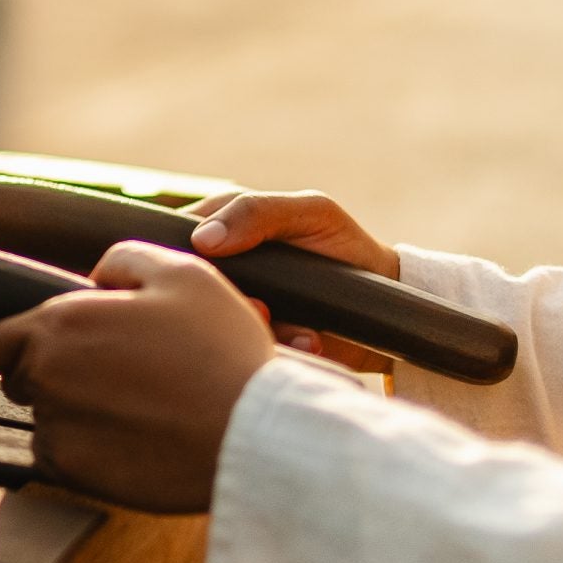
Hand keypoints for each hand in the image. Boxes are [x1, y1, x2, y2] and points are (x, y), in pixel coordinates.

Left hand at [0, 241, 274, 513]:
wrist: (255, 435)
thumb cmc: (222, 351)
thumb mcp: (181, 272)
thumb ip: (120, 260)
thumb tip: (92, 276)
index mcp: (58, 324)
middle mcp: (45, 379)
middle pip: (21, 377)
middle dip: (50, 373)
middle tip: (115, 373)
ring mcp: (58, 430)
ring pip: (48, 419)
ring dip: (74, 413)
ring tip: (140, 406)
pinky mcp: (79, 474)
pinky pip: (67, 458)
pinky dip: (89, 450)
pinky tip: (137, 438)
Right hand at [187, 190, 397, 372]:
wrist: (386, 301)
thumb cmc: (343, 244)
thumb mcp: (310, 212)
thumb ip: (256, 211)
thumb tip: (202, 239)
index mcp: (223, 231)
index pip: (175, 242)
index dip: (186, 257)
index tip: (216, 268)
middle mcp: (224, 273)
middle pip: (193, 288)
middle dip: (227, 300)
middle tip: (265, 308)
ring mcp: (240, 309)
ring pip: (219, 325)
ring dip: (258, 329)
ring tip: (299, 331)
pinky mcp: (259, 344)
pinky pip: (250, 351)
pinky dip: (284, 348)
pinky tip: (312, 341)